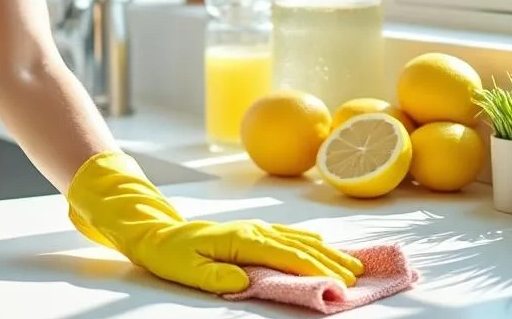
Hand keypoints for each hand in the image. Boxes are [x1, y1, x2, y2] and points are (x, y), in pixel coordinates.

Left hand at [65, 150, 363, 294]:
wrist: (153, 232)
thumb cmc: (168, 254)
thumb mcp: (186, 270)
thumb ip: (216, 277)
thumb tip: (244, 282)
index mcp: (239, 240)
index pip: (283, 255)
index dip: (313, 269)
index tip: (337, 282)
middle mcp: (250, 230)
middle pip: (298, 246)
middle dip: (329, 261)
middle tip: (357, 278)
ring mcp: (251, 228)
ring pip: (296, 239)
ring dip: (325, 251)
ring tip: (352, 264)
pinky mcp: (250, 232)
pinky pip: (286, 236)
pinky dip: (309, 242)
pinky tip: (322, 247)